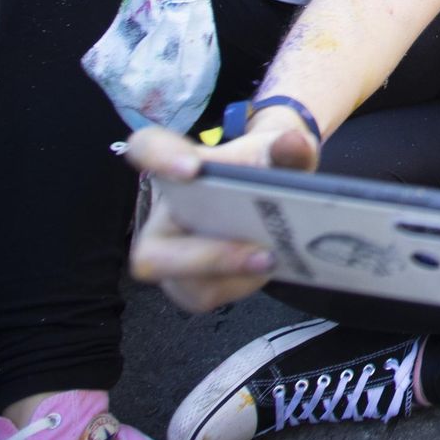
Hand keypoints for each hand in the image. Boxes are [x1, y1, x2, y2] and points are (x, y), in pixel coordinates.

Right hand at [125, 122, 317, 312]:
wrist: (273, 191)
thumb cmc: (264, 165)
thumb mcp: (281, 151)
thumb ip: (288, 148)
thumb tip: (293, 144)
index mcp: (178, 168)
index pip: (146, 148)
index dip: (157, 157)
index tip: (191, 169)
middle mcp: (164, 216)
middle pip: (152, 253)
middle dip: (207, 258)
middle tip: (260, 254)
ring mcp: (173, 257)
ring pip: (184, 283)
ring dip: (234, 275)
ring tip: (273, 259)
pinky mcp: (192, 284)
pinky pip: (208, 295)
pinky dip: (244, 284)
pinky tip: (273, 265)